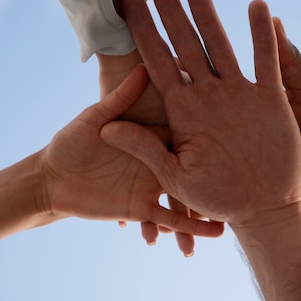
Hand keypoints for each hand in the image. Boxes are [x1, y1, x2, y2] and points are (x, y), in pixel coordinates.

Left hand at [37, 64, 223, 243]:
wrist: (53, 175)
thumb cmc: (72, 140)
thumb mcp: (98, 114)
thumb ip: (121, 96)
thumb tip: (143, 64)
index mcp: (155, 136)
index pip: (189, 135)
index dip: (212, 134)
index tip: (237, 134)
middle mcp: (160, 161)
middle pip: (197, 168)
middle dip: (217, 173)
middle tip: (247, 181)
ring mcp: (153, 186)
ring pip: (188, 198)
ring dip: (211, 207)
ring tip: (237, 219)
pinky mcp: (142, 207)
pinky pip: (170, 219)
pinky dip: (189, 228)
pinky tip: (212, 237)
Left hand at [102, 0, 300, 226]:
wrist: (260, 209)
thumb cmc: (216, 199)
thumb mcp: (173, 177)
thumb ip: (144, 149)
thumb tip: (107, 127)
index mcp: (183, 112)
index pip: (157, 62)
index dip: (143, 30)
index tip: (129, 1)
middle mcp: (207, 96)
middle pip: (185, 43)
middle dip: (171, 8)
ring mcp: (239, 95)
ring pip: (221, 45)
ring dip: (210, 15)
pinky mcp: (270, 101)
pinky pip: (267, 62)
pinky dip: (265, 37)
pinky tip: (260, 8)